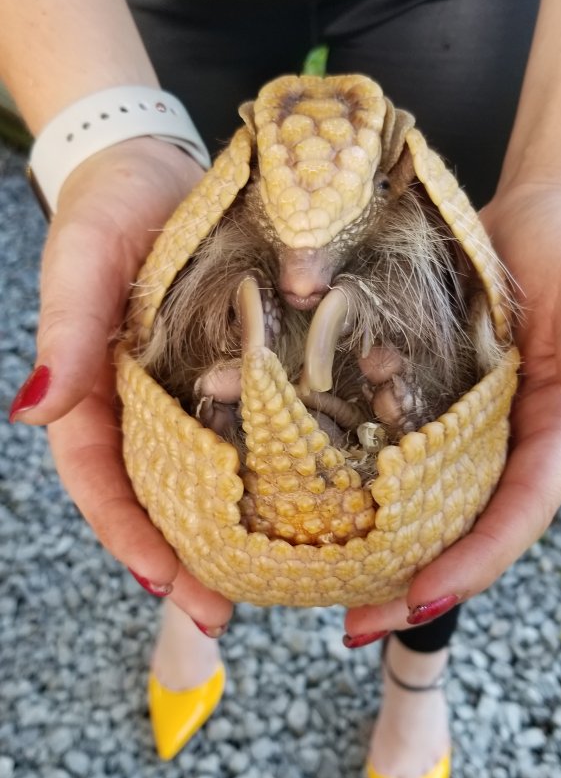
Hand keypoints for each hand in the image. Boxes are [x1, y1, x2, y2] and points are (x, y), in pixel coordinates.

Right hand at [10, 138, 233, 629]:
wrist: (159, 162)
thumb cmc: (106, 208)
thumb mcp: (80, 262)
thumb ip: (65, 333)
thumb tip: (31, 412)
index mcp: (99, 393)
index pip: (103, 479)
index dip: (126, 535)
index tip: (164, 584)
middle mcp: (147, 404)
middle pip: (160, 495)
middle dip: (185, 558)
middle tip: (222, 614)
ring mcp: (194, 389)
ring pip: (211, 474)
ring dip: (233, 530)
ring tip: (273, 582)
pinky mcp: (240, 365)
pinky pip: (255, 426)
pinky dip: (272, 468)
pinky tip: (311, 500)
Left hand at [344, 175, 560, 637]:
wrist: (534, 209)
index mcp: (545, 438)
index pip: (513, 517)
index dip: (471, 565)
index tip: (416, 600)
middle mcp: (496, 444)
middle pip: (456, 529)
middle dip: (406, 582)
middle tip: (350, 627)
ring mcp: (453, 424)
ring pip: (413, 500)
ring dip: (370, 544)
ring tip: (314, 582)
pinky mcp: (417, 395)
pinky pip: (382, 443)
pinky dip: (350, 476)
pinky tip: (302, 497)